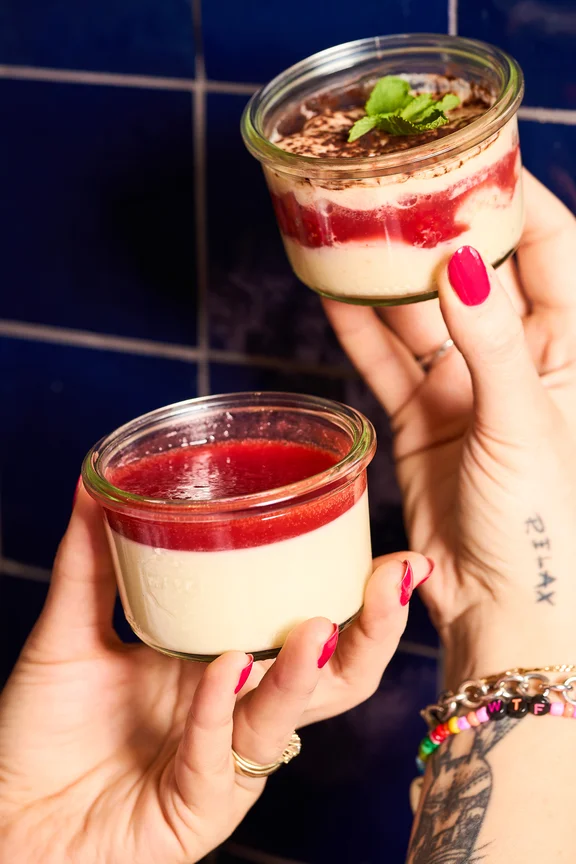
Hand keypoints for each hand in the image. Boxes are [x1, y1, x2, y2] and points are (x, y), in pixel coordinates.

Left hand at [0, 487, 429, 863]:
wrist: (7, 814)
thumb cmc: (46, 729)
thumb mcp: (72, 629)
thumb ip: (89, 559)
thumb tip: (94, 481)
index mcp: (225, 661)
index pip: (311, 626)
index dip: (359, 595)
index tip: (391, 551)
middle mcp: (238, 707)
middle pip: (334, 676)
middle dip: (374, 629)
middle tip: (393, 576)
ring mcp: (226, 759)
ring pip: (291, 716)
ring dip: (308, 670)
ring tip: (316, 625)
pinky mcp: (201, 804)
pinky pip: (220, 752)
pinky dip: (222, 706)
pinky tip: (224, 667)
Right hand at [324, 171, 575, 681]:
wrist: (505, 613)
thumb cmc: (544, 528)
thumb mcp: (524, 427)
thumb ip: (491, 344)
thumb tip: (461, 263)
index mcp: (571, 353)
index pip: (552, 250)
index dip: (516, 199)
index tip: (473, 155)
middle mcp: (519, 362)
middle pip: (477, 274)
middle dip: (438, 229)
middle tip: (394, 185)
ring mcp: (466, 390)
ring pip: (420, 315)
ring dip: (387, 276)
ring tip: (348, 227)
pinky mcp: (421, 420)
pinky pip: (386, 362)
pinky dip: (359, 329)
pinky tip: (330, 289)